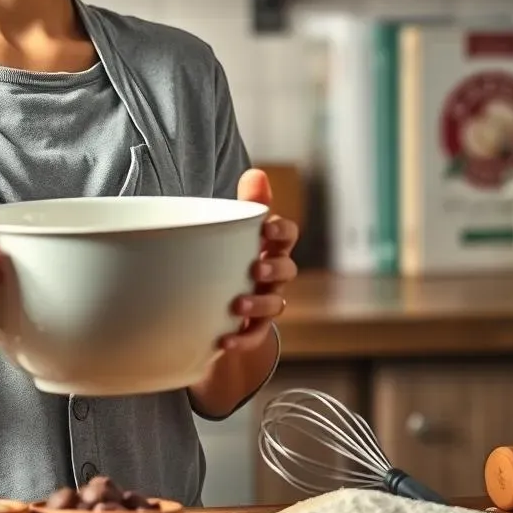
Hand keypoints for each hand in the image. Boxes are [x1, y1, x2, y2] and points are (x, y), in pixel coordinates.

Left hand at [220, 169, 298, 352]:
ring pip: (275, 303)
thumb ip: (248, 204)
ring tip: (237, 305)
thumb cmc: (234, 256)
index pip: (288, 235)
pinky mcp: (254, 329)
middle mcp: (274, 273)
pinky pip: (255, 336)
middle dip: (274, 268)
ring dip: (260, 304)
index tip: (267, 228)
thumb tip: (256, 172)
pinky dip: (242, 339)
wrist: (225, 303)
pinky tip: (224, 340)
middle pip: (287, 269)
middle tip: (255, 268)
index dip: (282, 231)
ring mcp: (267, 301)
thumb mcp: (237, 230)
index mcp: (271, 246)